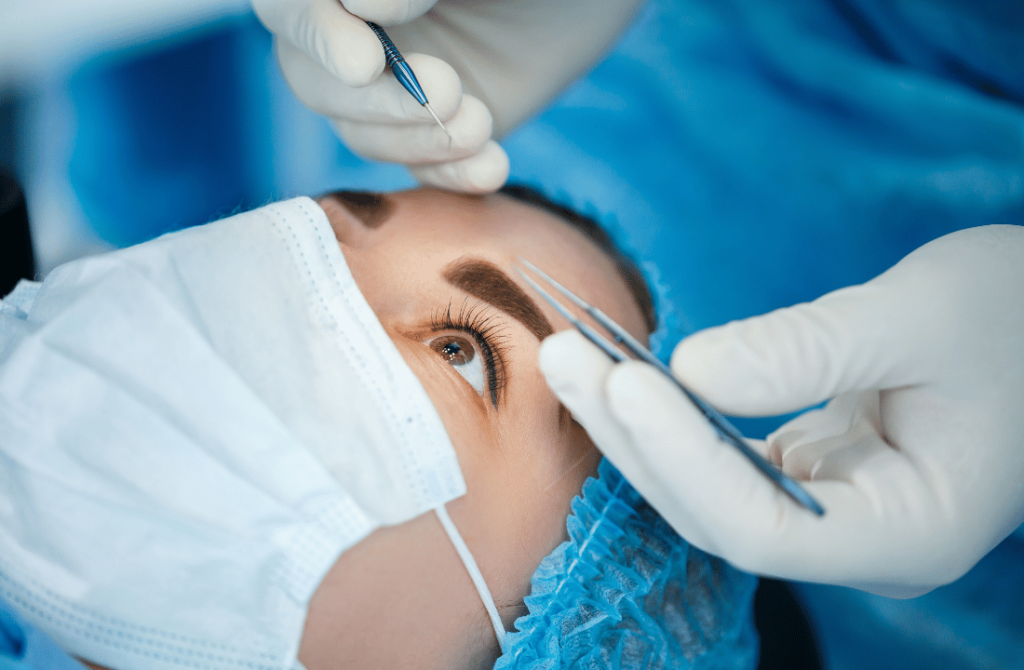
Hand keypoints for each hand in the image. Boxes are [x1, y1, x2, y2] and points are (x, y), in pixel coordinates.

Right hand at [252, 0, 643, 192]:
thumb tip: (362, 4)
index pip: (291, 7)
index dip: (317, 35)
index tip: (366, 60)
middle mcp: (353, 27)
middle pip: (312, 78)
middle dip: (379, 101)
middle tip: (448, 92)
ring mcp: (390, 82)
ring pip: (360, 131)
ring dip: (419, 139)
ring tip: (482, 121)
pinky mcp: (431, 129)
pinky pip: (417, 165)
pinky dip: (451, 173)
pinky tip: (492, 167)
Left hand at [540, 225, 1023, 596]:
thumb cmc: (1015, 314)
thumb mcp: (921, 315)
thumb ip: (805, 350)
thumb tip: (687, 369)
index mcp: (909, 529)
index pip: (764, 527)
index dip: (684, 460)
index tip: (625, 383)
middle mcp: (859, 539)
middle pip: (714, 511)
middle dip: (634, 436)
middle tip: (563, 356)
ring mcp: (829, 509)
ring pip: (706, 487)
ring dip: (636, 425)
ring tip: (571, 357)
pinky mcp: (808, 471)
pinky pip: (721, 456)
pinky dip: (671, 415)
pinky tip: (622, 372)